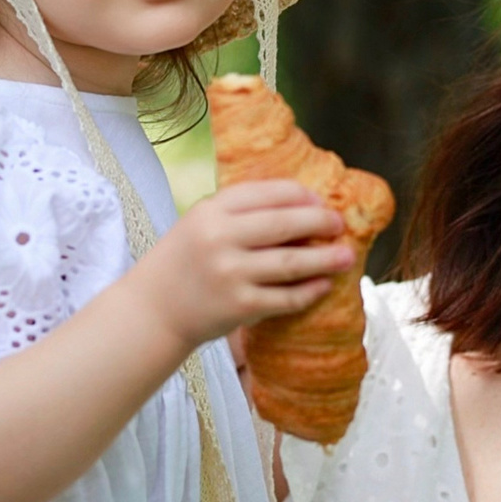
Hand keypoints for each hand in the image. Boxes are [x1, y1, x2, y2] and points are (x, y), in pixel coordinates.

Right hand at [135, 180, 352, 345]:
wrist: (153, 309)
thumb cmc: (184, 261)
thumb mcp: (201, 222)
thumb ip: (241, 211)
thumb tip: (303, 206)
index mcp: (212, 210)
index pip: (268, 192)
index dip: (301, 196)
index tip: (320, 202)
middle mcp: (220, 237)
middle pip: (285, 223)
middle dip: (320, 222)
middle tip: (340, 225)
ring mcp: (230, 273)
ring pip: (291, 263)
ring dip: (325, 259)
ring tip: (346, 256)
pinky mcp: (239, 306)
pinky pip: (285, 298)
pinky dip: (309, 292)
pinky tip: (323, 286)